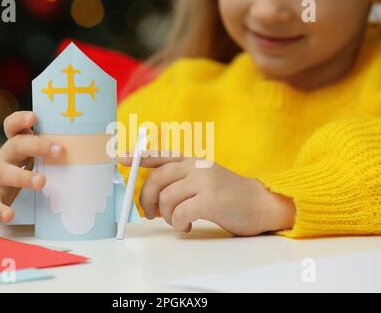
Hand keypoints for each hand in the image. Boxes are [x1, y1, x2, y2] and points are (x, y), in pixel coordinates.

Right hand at [0, 111, 63, 221]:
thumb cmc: (28, 168)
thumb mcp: (41, 156)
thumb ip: (62, 152)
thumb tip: (105, 151)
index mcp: (19, 142)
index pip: (14, 126)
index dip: (21, 119)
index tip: (34, 117)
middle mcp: (7, 155)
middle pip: (17, 145)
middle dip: (38, 146)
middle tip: (60, 151)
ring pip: (7, 173)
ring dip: (25, 177)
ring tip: (42, 182)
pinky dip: (0, 209)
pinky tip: (10, 215)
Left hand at [119, 154, 294, 235]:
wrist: (261, 203)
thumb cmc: (229, 196)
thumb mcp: (204, 179)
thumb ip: (181, 180)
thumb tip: (153, 195)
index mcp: (193, 160)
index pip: (160, 155)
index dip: (138, 156)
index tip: (119, 157)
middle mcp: (196, 166)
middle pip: (157, 179)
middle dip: (147, 200)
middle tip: (151, 214)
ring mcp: (204, 180)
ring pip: (167, 198)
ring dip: (167, 215)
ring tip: (178, 221)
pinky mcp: (211, 199)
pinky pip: (181, 212)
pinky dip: (179, 223)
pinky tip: (187, 225)